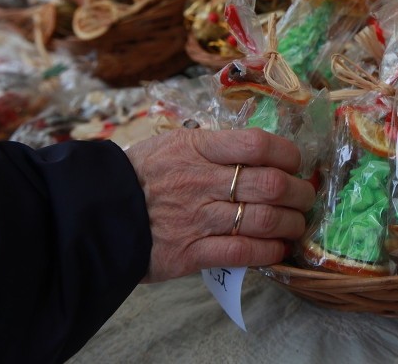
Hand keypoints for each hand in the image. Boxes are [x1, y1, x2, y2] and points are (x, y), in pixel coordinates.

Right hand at [124, 128, 314, 282]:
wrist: (92, 213)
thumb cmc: (138, 175)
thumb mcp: (173, 145)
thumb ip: (214, 147)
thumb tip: (259, 150)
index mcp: (198, 148)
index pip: (257, 144)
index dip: (288, 154)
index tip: (295, 163)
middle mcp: (202, 181)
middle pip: (271, 184)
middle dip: (299, 192)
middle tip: (305, 196)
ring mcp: (198, 218)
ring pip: (264, 219)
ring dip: (292, 223)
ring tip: (296, 224)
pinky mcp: (191, 253)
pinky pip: (243, 252)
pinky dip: (270, 251)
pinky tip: (279, 248)